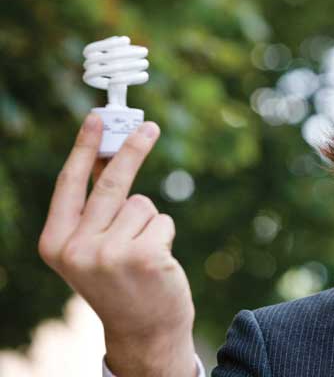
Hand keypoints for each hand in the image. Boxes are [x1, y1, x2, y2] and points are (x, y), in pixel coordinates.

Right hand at [38, 113, 196, 376]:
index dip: (85, 147)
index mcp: (55, 244)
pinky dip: (164, 234)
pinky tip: (156, 262)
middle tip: (150, 127)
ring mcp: (109, 254)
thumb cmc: (119, 281)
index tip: (98, 117)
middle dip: (132, 150)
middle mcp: (76, 250)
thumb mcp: (93, 246)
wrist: (143, 330)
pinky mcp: (144, 256)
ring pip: (142, 205)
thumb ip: (96, 205)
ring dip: (149, 222)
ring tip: (142, 253)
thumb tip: (110, 154)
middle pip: (110, 184)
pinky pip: (162, 220)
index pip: (69, 184)